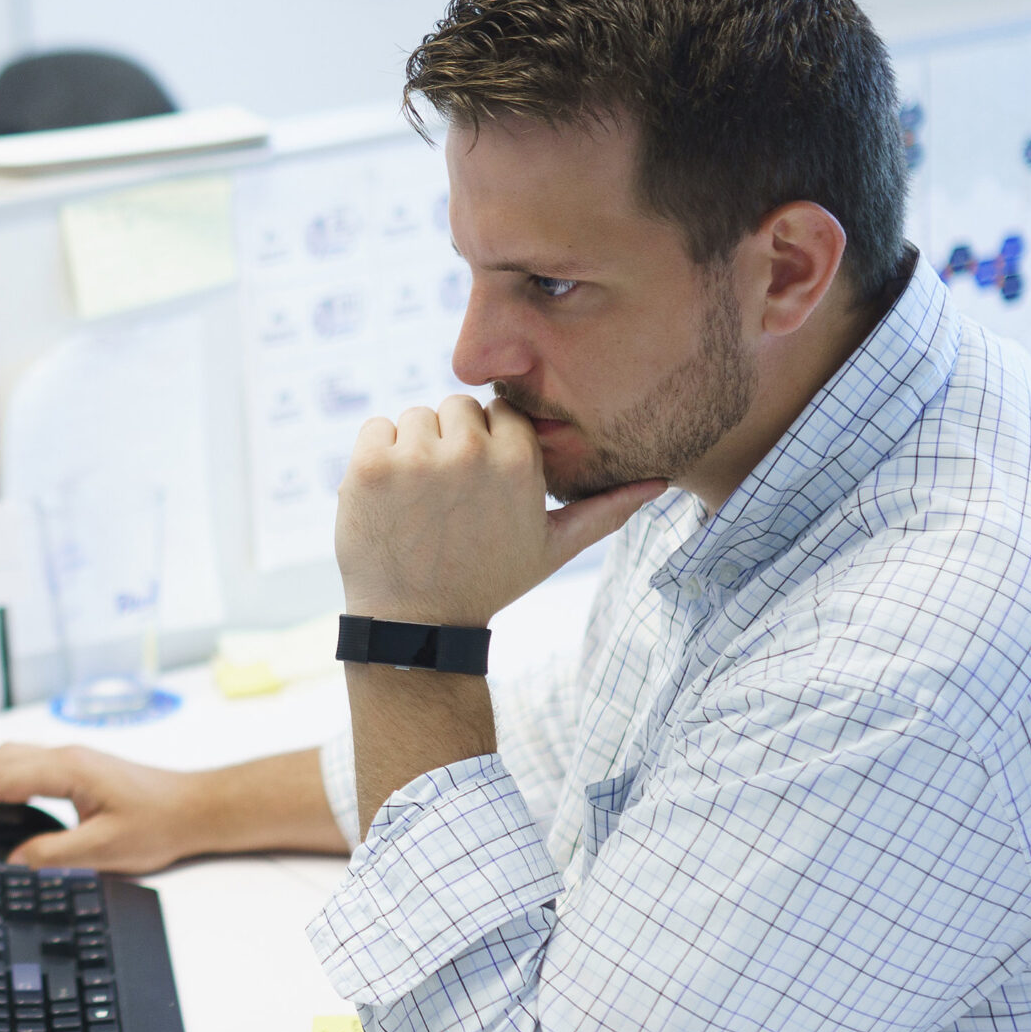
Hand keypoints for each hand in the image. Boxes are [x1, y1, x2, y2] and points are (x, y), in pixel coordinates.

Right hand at [0, 743, 251, 874]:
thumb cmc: (160, 823)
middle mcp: (62, 756)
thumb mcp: (105, 850)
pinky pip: (16, 765)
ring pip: (0, 758)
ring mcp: (67, 760)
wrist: (196, 807)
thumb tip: (13, 863)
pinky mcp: (73, 770)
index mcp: (67, 769)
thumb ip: (54, 856)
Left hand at [334, 395, 663, 625]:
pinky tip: (389, 498)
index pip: (500, 411)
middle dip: (451, 442)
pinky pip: (375, 427)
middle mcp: (470, 450)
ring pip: (415, 416)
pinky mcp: (370, 465)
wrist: (416, 624)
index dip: (488, 445)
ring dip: (413, 449)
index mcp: (517, 459)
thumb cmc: (487, 582)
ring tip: (419, 502)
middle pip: (456, 407)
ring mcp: (416, 457)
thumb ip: (605, 510)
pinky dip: (376, 455)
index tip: (478, 484)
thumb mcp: (553, 547)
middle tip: (447, 498)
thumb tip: (660, 483)